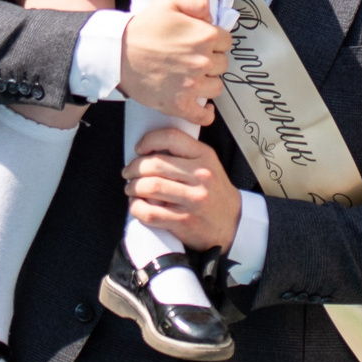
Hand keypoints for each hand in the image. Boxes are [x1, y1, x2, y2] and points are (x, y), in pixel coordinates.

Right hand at [120, 0, 230, 123]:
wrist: (117, 52)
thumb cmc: (143, 27)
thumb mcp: (170, 2)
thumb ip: (198, 2)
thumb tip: (212, 17)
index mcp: (204, 36)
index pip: (227, 41)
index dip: (215, 41)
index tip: (202, 43)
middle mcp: (203, 62)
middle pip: (222, 64)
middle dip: (211, 60)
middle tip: (192, 58)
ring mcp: (192, 85)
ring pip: (216, 87)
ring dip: (207, 82)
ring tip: (192, 77)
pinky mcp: (179, 104)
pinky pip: (203, 115)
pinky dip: (205, 113)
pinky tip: (202, 106)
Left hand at [123, 123, 240, 251]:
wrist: (233, 224)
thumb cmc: (215, 193)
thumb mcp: (208, 165)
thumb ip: (184, 154)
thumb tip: (148, 150)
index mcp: (205, 156)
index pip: (171, 137)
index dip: (148, 141)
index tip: (139, 150)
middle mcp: (201, 176)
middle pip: (155, 164)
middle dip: (134, 168)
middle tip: (128, 173)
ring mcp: (193, 200)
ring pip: (150, 187)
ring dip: (133, 188)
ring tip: (131, 189)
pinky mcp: (185, 221)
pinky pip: (151, 213)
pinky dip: (137, 208)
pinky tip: (137, 206)